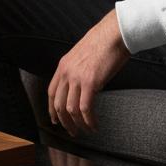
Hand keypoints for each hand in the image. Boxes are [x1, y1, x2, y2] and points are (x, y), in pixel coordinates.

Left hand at [47, 9, 130, 137]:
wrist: (113, 33)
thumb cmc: (103, 43)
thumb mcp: (83, 56)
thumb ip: (78, 71)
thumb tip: (83, 87)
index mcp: (63, 65)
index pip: (51, 92)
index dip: (52, 109)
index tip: (56, 120)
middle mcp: (66, 72)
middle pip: (58, 104)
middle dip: (64, 122)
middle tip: (72, 132)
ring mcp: (77, 77)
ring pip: (71, 109)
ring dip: (78, 124)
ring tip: (86, 130)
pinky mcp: (90, 82)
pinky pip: (85, 108)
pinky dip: (89, 120)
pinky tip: (95, 125)